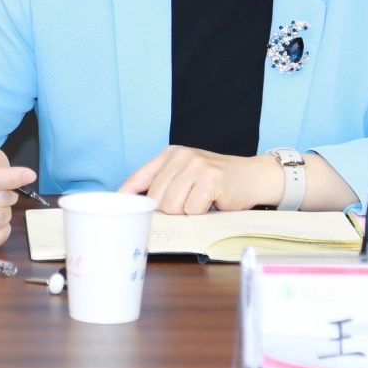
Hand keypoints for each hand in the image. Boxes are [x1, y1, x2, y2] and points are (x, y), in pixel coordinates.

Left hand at [118, 145, 280, 213]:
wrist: (253, 176)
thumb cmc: (217, 182)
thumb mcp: (186, 175)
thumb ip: (164, 185)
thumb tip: (136, 208)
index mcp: (170, 155)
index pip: (139, 177)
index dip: (125, 196)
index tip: (114, 210)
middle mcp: (181, 156)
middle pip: (156, 198)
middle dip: (170, 210)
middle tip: (188, 205)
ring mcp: (196, 165)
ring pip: (172, 206)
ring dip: (187, 212)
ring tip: (201, 202)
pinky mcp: (211, 178)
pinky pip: (193, 209)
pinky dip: (202, 212)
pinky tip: (213, 202)